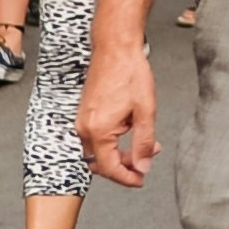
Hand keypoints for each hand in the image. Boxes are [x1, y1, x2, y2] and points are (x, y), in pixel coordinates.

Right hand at [76, 39, 159, 187]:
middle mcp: (85, 128)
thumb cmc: (130, 73)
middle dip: (124, 166)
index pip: (109, 168)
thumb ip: (144, 143)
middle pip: (100, 163)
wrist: (115, 48)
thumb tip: (142, 167)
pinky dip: (113, 141)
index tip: (141, 180)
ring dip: (120, 153)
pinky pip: (96, 137)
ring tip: (146, 143)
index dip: (126, 178)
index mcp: (98, 130)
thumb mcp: (146, 111)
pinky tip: (132, 130)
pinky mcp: (85, 113)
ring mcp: (82, 120)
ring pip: (98, 150)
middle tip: (146, 161)